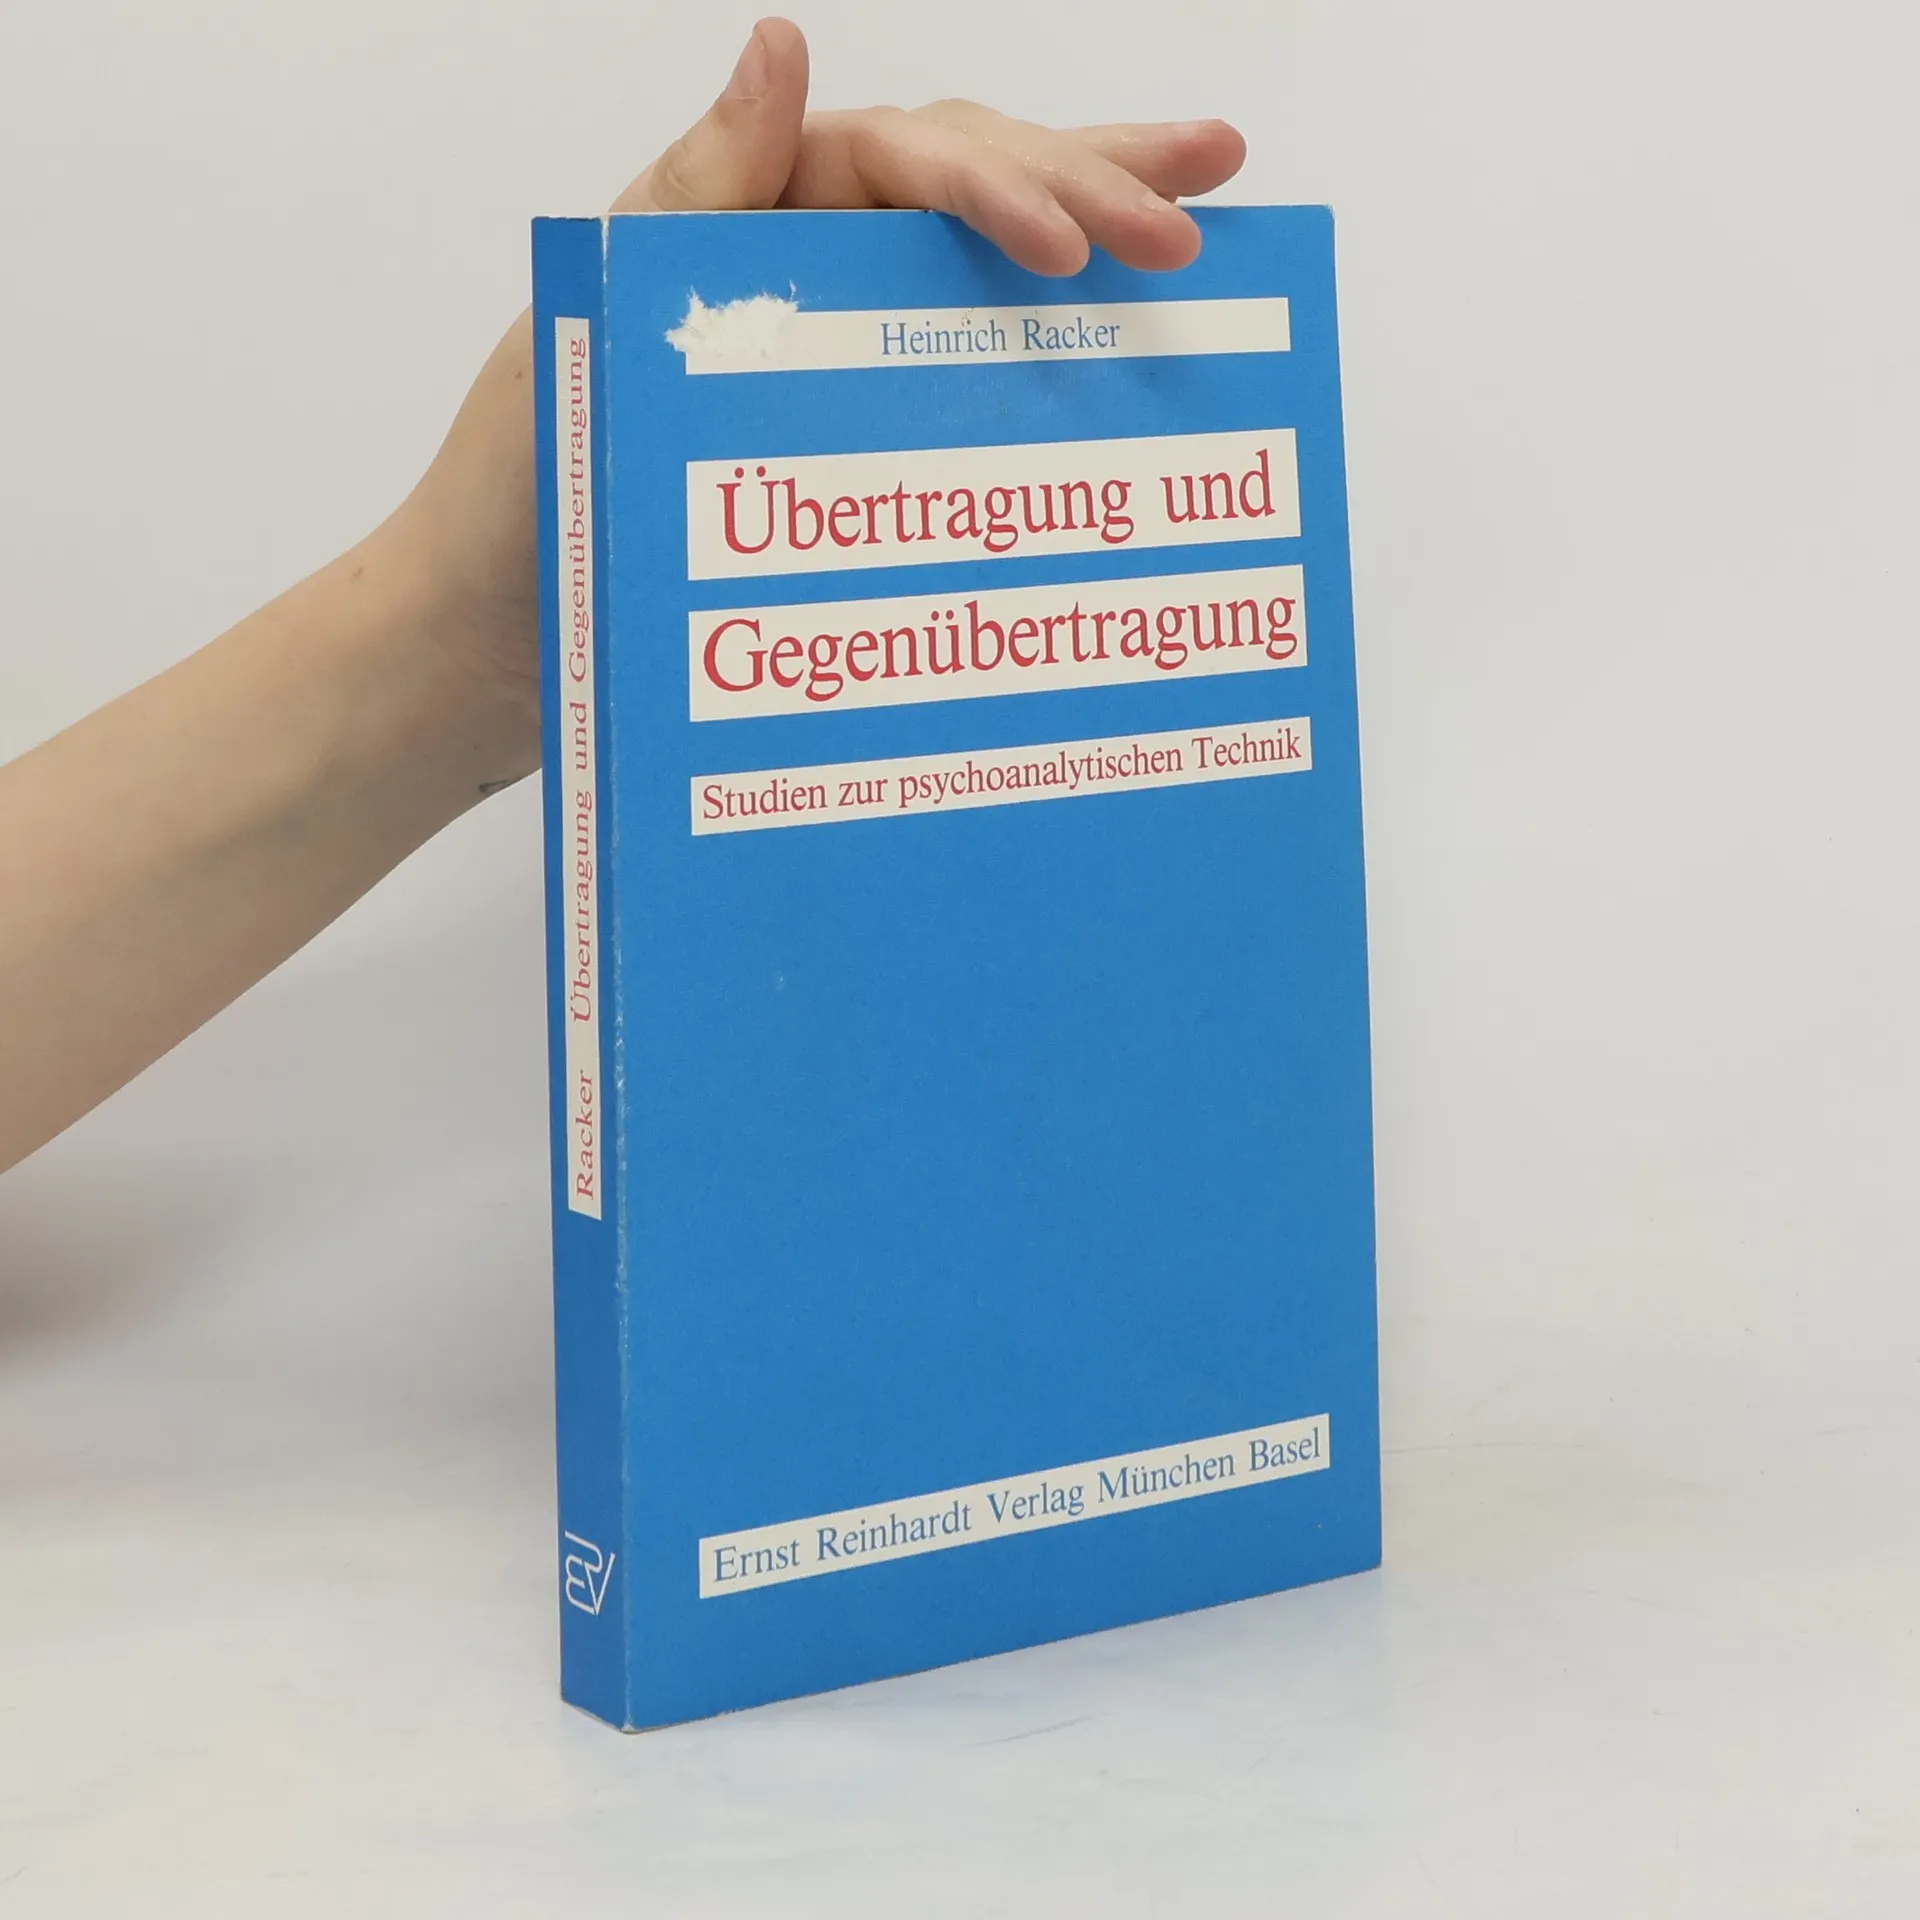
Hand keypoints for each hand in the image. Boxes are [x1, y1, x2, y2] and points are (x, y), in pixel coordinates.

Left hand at [397, 16, 1245, 793]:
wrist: (484, 657)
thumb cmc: (514, 504)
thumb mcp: (594, 339)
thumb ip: (693, 202)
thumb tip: (781, 48)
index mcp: (737, 220)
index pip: (899, 162)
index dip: (1002, 189)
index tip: (1086, 248)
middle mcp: (794, 272)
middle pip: (962, 195)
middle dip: (1086, 188)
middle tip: (1203, 206)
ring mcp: (827, 358)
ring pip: (974, 277)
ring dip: (1089, 240)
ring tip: (1205, 213)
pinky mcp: (842, 445)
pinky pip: (954, 382)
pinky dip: (1041, 362)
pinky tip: (1120, 353)